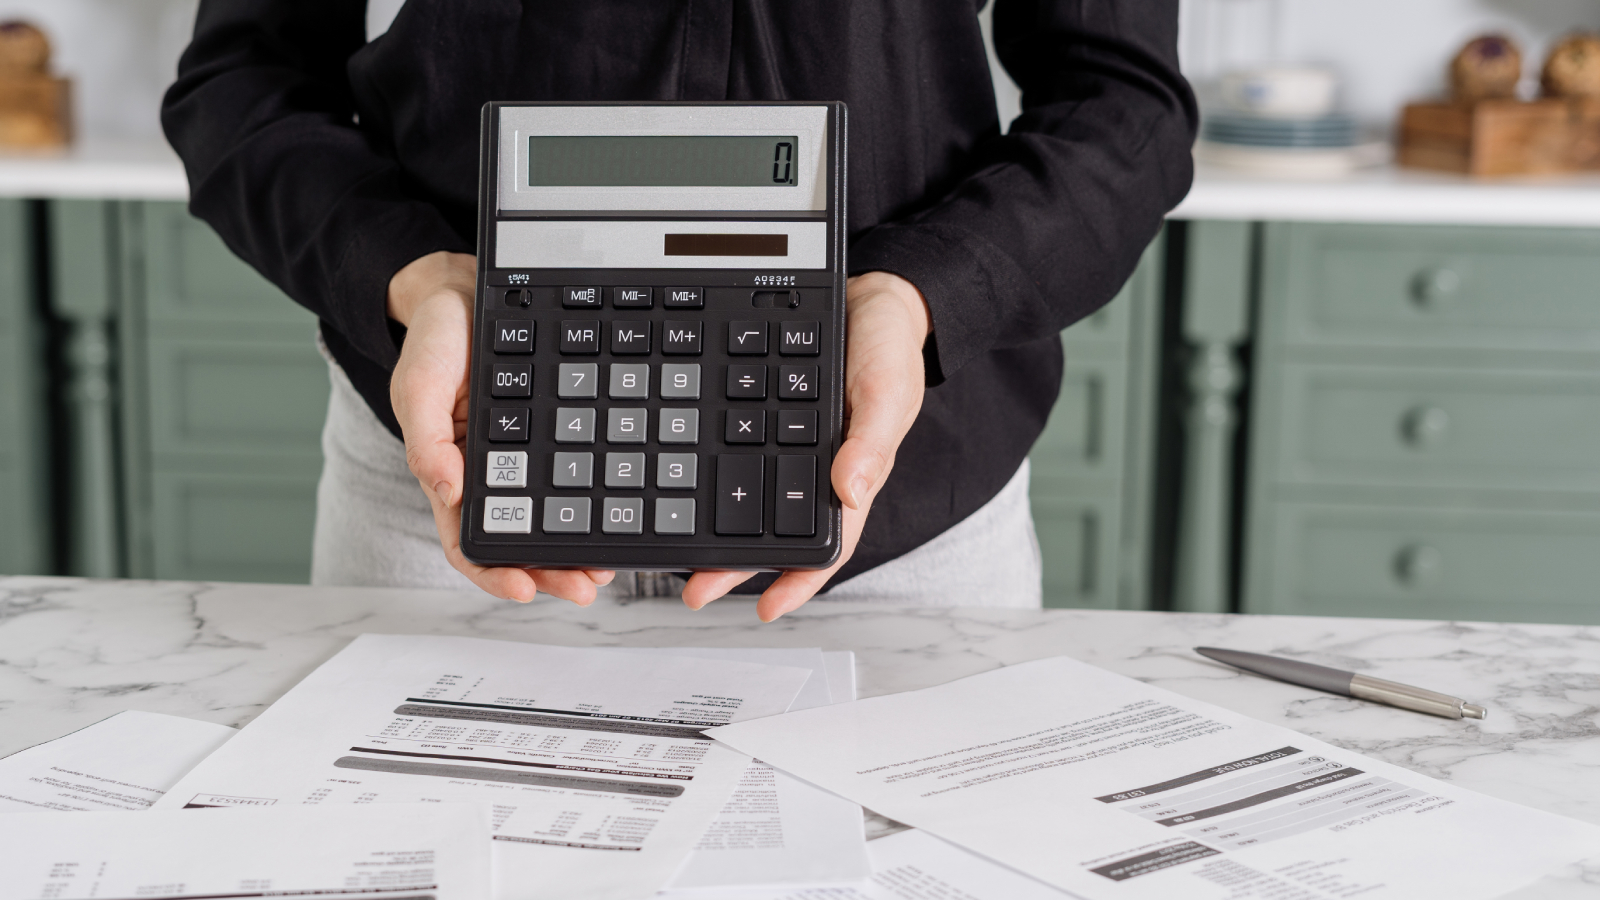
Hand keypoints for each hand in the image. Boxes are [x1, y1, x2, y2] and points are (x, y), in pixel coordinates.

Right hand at [387, 251, 613, 603]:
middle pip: (517, 543)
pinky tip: (612, 513)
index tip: (525, 589)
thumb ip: (426, 439)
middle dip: (549, 573)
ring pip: (549, 521)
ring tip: (604, 568)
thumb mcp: (417, 384)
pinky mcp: (550, 438)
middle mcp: (489, 476)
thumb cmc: (434, 342)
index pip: (467, 541)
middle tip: (585, 586)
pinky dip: (590, 505)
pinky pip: (571, 481)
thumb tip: (448, 491)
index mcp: (449, 473)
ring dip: (574, 550)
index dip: (493, 573)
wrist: (463, 294)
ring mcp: (522, 460)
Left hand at [681, 271, 931, 620]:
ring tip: (674, 556)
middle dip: (734, 566)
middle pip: (770, 532)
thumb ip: (872, 441)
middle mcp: (811, 469)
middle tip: (694, 590)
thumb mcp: (887, 389)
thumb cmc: (889, 347)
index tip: (767, 609)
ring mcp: (782, 446)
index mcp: (849, 475)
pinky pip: (730, 456)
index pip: (826, 543)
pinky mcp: (759, 419)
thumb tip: (850, 491)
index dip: (799, 580)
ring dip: (712, 530)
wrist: (870, 296)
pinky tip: (680, 486)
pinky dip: (706, 477)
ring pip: (743, 501)